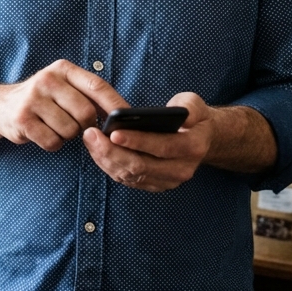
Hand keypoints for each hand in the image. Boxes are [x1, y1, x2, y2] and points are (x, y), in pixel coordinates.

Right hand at [0, 59, 128, 151]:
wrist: (1, 106)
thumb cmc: (43, 99)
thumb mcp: (63, 86)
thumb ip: (88, 95)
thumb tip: (122, 114)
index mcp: (62, 69)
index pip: (97, 86)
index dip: (115, 104)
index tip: (126, 119)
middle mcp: (46, 79)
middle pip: (85, 112)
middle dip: (85, 125)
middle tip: (74, 124)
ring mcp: (32, 99)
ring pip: (70, 130)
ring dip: (67, 135)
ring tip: (54, 126)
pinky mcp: (22, 119)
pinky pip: (53, 142)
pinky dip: (53, 143)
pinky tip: (44, 133)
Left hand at [82, 91, 214, 191]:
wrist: (202, 141)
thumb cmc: (193, 118)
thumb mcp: (196, 105)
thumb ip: (190, 107)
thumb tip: (180, 113)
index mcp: (193, 148)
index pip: (162, 146)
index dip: (137, 141)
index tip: (114, 132)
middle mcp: (181, 169)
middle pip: (142, 166)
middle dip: (113, 151)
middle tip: (92, 135)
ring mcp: (167, 181)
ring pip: (131, 175)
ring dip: (107, 159)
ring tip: (90, 140)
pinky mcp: (155, 185)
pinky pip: (128, 179)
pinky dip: (110, 166)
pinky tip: (96, 150)